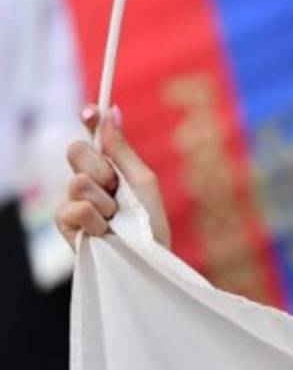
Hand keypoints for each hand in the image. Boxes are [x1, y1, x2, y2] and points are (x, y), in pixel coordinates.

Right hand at [55, 105, 170, 249]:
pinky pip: (77, 208)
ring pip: (78, 181)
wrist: (149, 258)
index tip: (91, 110)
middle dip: (101, 168)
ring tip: (116, 218)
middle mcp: (85, 180)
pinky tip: (105, 232)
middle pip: (76, 151)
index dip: (88, 120)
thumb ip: (123, 149)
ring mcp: (71, 200)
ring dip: (105, 202)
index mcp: (106, 167)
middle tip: (117, 189)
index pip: (89, 137)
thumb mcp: (142, 181)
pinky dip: (97, 220)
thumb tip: (112, 111)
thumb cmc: (150, 222)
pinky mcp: (64, 223)